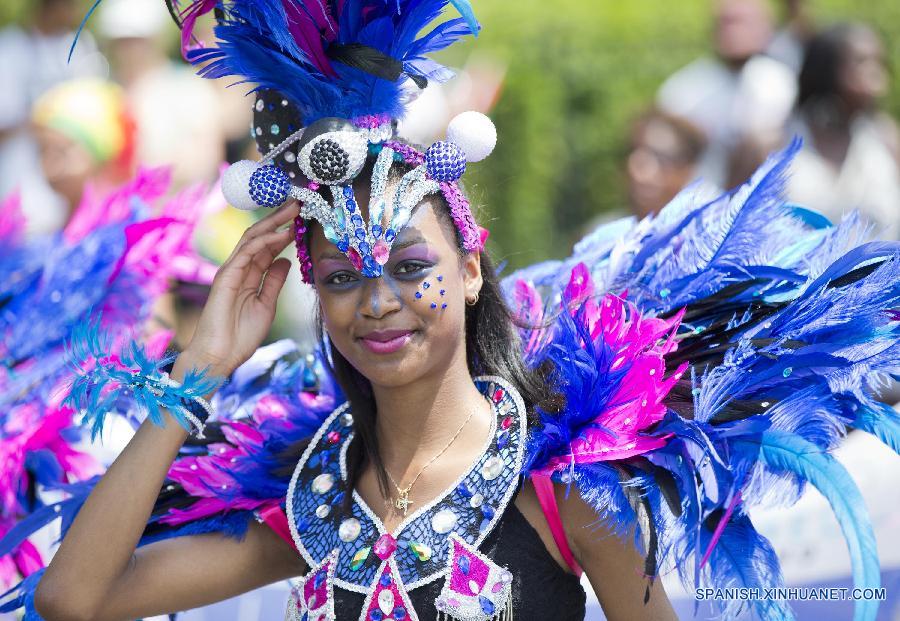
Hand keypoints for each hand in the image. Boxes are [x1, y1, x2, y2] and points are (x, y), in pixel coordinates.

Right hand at [179, 201, 300, 376]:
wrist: (218, 357)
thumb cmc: (239, 336)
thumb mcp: (266, 305)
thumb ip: (274, 282)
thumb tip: (285, 260)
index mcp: (249, 276)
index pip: (267, 246)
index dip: (284, 231)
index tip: (303, 219)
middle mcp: (239, 269)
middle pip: (259, 236)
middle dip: (279, 218)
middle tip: (299, 203)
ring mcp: (231, 271)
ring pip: (252, 238)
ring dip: (274, 222)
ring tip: (293, 210)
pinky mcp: (226, 277)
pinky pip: (247, 253)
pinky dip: (265, 241)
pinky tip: (282, 234)